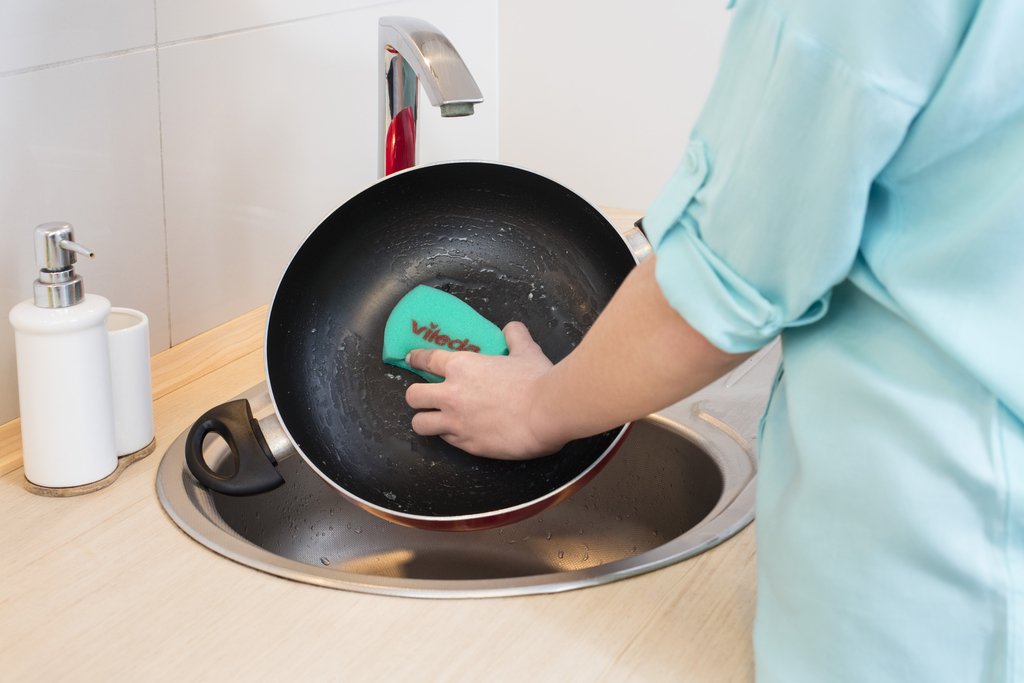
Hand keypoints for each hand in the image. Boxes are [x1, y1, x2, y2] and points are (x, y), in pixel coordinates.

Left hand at [405, 322, 565, 459]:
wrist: (547, 412)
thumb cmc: (536, 379)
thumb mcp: (526, 350)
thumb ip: (515, 337)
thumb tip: (512, 328)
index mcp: (461, 367)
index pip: (426, 360)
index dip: (416, 359)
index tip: (412, 360)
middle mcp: (451, 395)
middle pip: (412, 396)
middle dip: (417, 396)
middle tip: (428, 396)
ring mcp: (456, 422)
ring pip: (420, 424)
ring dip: (426, 420)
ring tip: (436, 419)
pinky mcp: (468, 445)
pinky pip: (446, 441)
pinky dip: (450, 436)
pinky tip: (461, 432)